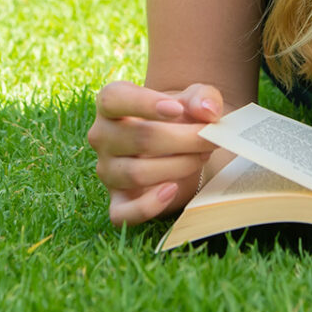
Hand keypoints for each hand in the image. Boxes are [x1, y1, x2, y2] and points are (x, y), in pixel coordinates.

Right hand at [86, 81, 223, 225]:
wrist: (178, 144)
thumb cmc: (180, 116)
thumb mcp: (192, 99)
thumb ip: (202, 98)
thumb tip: (206, 111)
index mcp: (110, 102)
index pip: (114, 100)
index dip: (144, 103)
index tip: (178, 109)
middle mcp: (101, 136)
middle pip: (138, 138)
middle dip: (183, 139)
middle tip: (210, 138)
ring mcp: (106, 170)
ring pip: (136, 174)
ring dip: (178, 166)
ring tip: (201, 158)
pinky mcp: (116, 201)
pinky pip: (123, 213)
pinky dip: (149, 206)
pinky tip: (173, 190)